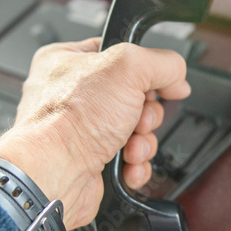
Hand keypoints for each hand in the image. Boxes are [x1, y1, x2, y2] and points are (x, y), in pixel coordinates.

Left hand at [0, 37, 190, 229]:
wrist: (53, 175)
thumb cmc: (68, 122)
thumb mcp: (128, 68)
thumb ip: (162, 63)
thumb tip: (177, 76)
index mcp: (68, 60)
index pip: (121, 55)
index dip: (145, 71)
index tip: (157, 83)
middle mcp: (70, 94)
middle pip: (134, 96)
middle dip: (145, 114)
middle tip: (137, 118)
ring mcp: (80, 130)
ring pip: (134, 130)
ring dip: (142, 141)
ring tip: (130, 146)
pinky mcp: (88, 160)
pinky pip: (126, 158)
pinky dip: (134, 164)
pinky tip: (126, 164)